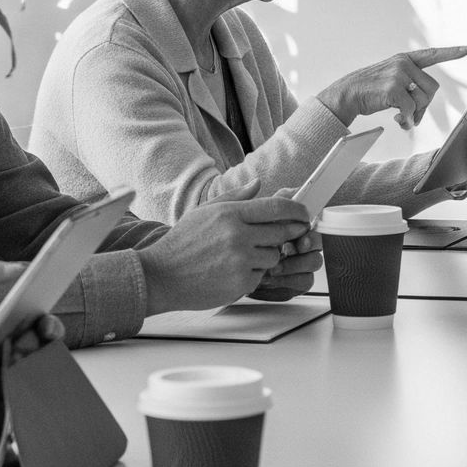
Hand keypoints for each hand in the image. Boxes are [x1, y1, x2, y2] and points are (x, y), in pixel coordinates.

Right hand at [137, 196, 314, 313]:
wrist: (162, 275)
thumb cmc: (182, 243)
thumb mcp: (205, 211)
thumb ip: (235, 197)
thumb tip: (259, 184)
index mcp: (231, 213)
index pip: (277, 208)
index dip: (297, 210)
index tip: (305, 214)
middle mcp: (238, 235)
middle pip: (282, 232)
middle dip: (284, 235)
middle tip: (277, 237)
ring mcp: (241, 260)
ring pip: (274, 256)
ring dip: (265, 257)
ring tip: (240, 257)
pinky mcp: (241, 282)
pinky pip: (261, 276)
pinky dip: (252, 275)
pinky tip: (231, 272)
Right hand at [319, 46, 466, 128]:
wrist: (347, 94)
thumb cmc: (371, 91)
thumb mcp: (391, 80)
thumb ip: (409, 88)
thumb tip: (419, 113)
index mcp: (404, 60)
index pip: (431, 54)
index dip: (450, 52)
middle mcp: (403, 64)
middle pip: (431, 88)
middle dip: (424, 106)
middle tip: (412, 115)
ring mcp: (398, 75)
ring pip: (423, 100)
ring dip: (415, 114)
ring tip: (402, 118)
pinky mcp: (393, 89)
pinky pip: (410, 110)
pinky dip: (407, 120)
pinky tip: (398, 122)